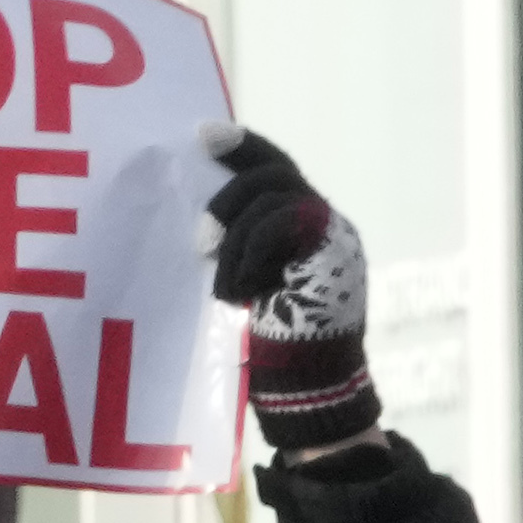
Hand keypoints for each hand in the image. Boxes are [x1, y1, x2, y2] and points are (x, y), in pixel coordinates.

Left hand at [198, 124, 381, 459]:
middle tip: (201, 242)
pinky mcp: (333, 255)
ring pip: (276, 197)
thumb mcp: (242, 288)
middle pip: (276, 173)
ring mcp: (333, 237)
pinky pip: (285, 224)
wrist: (310, 389)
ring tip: (224, 284)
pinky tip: (239, 294)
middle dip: (229, 197)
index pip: (274, 168)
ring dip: (236, 237)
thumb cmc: (267, 347)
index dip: (241, 146)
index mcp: (302, 226)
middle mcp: (324, 223)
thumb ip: (232, 253)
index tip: (201, 132)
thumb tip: (188, 230)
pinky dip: (250, 255)